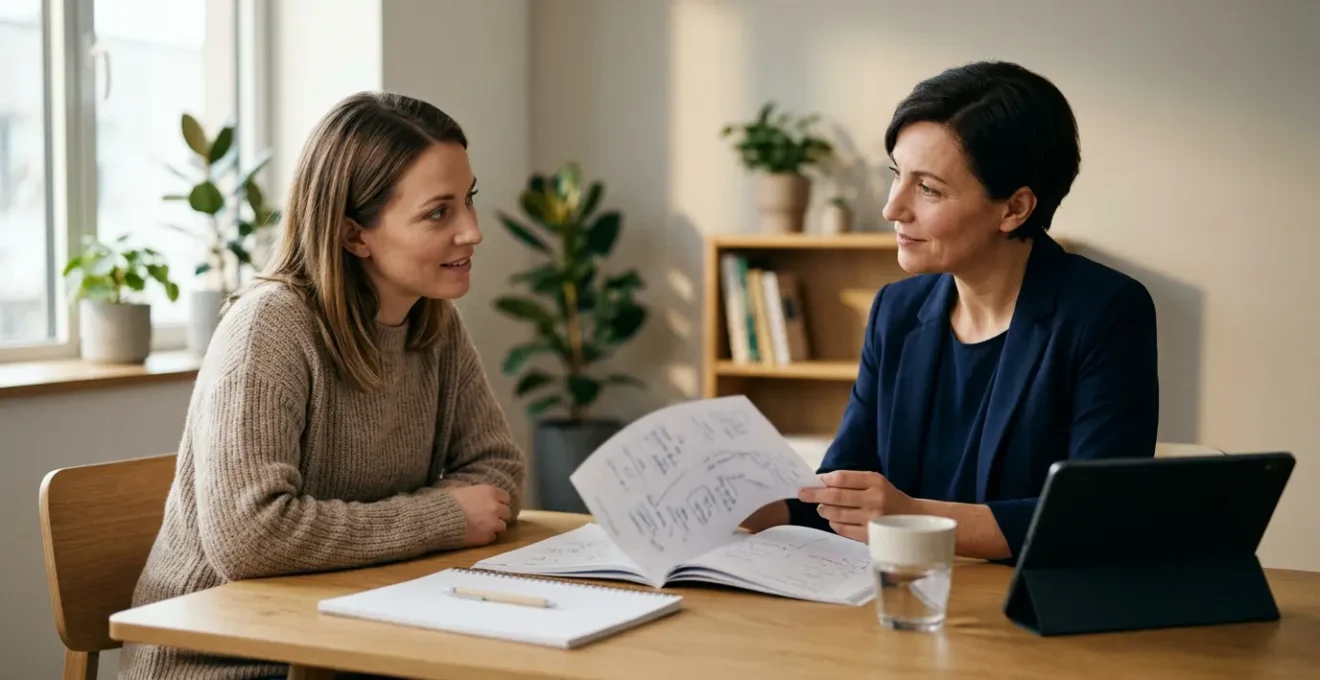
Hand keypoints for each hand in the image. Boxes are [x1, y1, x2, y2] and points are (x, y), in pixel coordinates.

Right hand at [448, 484, 511, 546]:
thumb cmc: (448, 502)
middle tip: (487, 517)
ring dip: (494, 526)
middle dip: (498, 514)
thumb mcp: (464, 490)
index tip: (492, 504)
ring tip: (481, 527)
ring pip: (502, 526)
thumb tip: (478, 497)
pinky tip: (476, 534)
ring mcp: (493, 523)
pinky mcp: (487, 537)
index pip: (505, 497)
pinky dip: (486, 536)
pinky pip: (492, 537)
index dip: (498, 501)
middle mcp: (495, 507)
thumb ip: (478, 494)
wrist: (440, 519)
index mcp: (490, 492)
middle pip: (506, 512)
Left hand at [797, 471, 913, 541]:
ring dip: (824, 510)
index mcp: (876, 482)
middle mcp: (875, 499)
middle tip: (802, 494)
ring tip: (821, 508)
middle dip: (815, 495)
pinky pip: (843, 529)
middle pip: (836, 496)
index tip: (814, 481)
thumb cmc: (888, 497)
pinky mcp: (870, 535)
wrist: (912, 519)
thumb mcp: (875, 482)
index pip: (842, 479)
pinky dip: (834, 523)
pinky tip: (834, 519)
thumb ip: (852, 480)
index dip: (824, 480)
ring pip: (837, 514)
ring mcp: (872, 519)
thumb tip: (822, 482)